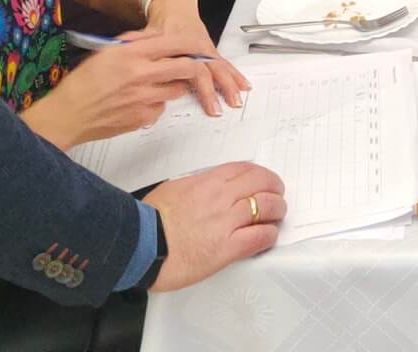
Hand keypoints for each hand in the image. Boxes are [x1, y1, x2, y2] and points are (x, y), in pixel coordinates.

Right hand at [23, 32, 207, 146]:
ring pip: (177, 89)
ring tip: (157, 83)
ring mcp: (144, 99)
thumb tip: (159, 39)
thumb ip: (134, 44)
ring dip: (174, 84)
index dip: (192, 45)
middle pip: (186, 68)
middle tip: (191, 66)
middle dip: (193, 66)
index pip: (175, 44)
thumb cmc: (83, 82)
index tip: (198, 46)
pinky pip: (162, 107)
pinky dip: (157, 103)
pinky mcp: (143, 118)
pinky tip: (139, 101)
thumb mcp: (105, 52)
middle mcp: (141, 75)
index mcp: (130, 54)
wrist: (68, 115)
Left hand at [144, 0, 248, 114]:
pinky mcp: (211, 52)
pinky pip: (225, 64)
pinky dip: (234, 75)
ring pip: (222, 67)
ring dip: (231, 84)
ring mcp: (207, 50)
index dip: (204, 88)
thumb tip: (139, 65)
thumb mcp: (151, 37)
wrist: (174, 9)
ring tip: (237, 100)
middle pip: (214, 69)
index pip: (198, 69)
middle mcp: (200, 48)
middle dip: (222, 88)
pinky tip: (243, 85)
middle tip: (226, 106)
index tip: (207, 104)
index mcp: (186, 45)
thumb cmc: (163, 24)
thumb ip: (146, 51)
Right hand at [145, 162, 287, 291]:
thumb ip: (197, 187)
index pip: (244, 169)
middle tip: (277, 196)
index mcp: (207, 181)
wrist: (140, 245)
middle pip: (262, 183)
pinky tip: (267, 237)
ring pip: (267, 207)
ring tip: (276, 217)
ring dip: (277, 211)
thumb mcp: (174, 189)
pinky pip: (260, 237)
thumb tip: (208, 189)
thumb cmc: (150, 220)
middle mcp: (221, 197)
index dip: (261, 174)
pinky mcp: (227, 248)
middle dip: (275, 189)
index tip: (265, 180)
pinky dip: (269, 235)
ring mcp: (226, 221)